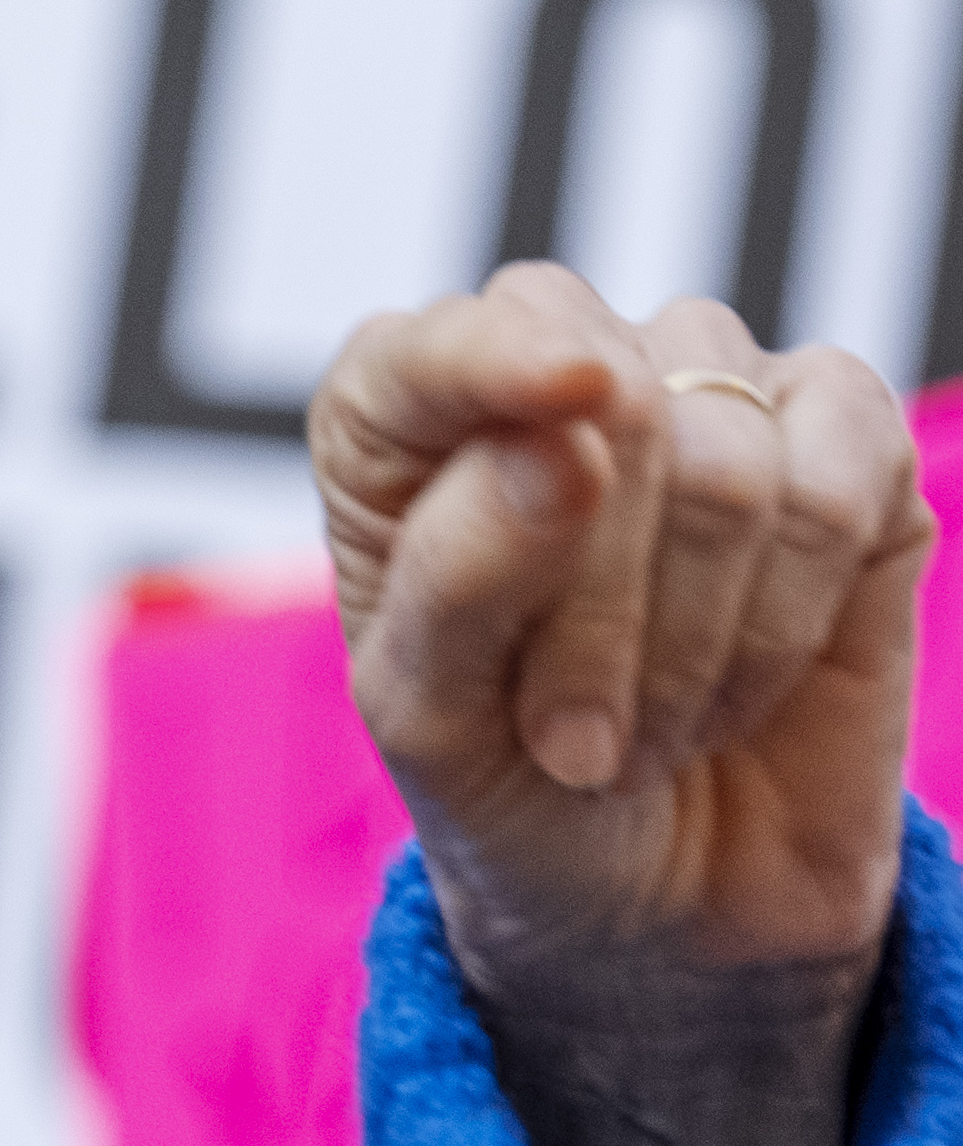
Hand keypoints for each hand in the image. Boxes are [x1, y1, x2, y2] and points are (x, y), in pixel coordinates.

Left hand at [313, 264, 931, 1142]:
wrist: (660, 901)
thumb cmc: (508, 782)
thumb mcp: (431, 716)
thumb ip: (460, 571)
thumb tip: (563, 440)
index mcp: (402, 414)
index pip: (439, 345)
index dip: (499, 361)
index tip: (571, 395)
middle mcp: (556, 365)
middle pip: (613, 406)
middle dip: (603, 615)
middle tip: (574, 740)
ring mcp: (706, 392)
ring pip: (729, 460)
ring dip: (693, 642)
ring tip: (651, 724)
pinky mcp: (844, 448)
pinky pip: (845, 486)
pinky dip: (791, 617)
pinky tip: (745, 681)